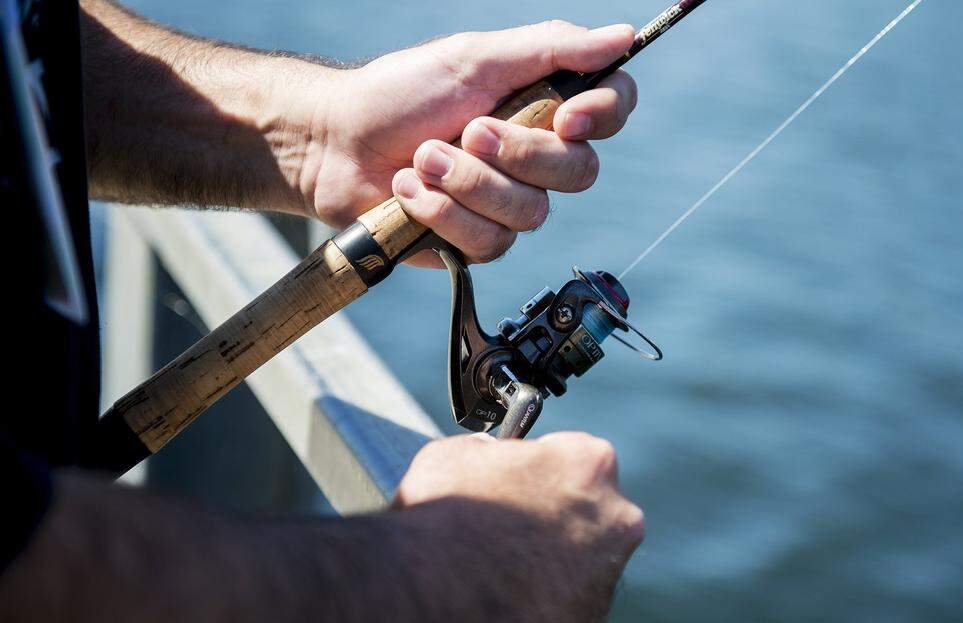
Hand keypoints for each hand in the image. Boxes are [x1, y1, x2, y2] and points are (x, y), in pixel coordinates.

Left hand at [299, 21, 637, 265]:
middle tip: (467, 130)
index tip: (567, 116)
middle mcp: (536, 157)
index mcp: (544, 104)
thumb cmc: (400, 94)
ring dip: (467, 181)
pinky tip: (410, 191)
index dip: (603, 116)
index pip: (612, 109)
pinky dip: (442, 212)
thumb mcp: (476, 58)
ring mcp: (509, 203)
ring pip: (530, 212)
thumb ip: (552, 48)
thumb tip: (623, 36)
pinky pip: (489, 242)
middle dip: (517, 153)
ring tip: (422, 158)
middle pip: (579, 172)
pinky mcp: (478, 242)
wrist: (336, 144)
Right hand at [390, 432, 644, 622]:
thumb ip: (487, 451)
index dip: (538, 470)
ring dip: (551, 560)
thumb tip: (488, 455)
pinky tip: (509, 597)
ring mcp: (610, 576)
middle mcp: (616, 518)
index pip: (573, 455)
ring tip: (502, 567)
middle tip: (509, 530)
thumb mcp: (453, 456)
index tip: (515, 484)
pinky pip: (569, 604)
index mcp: (590, 462)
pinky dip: (545, 601)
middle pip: (589, 509)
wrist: (435, 601)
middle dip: (554, 516)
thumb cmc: (446, 519)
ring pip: (582, 559)